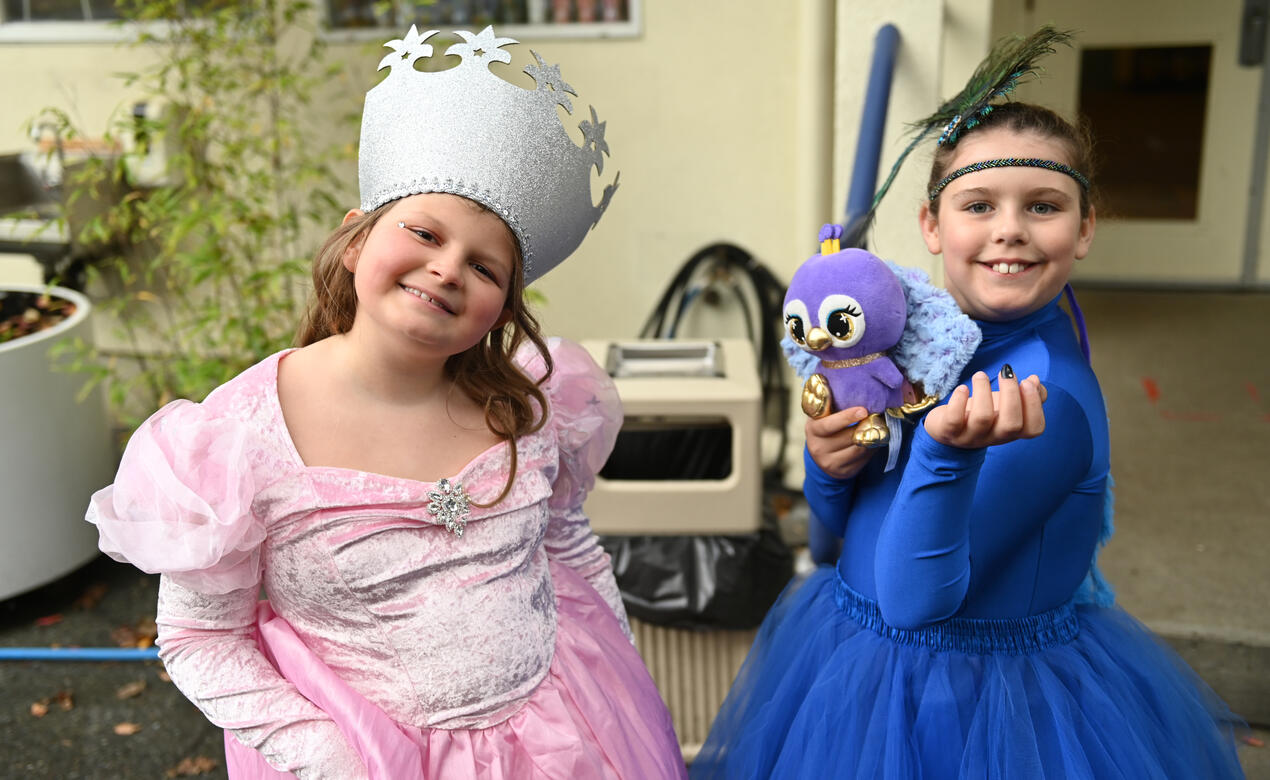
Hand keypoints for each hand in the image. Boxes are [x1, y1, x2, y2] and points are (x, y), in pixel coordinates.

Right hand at [806, 406, 877, 479]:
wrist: (820, 452)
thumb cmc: (826, 425)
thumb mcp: (823, 414)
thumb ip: (833, 403)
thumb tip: (853, 388)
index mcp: (813, 430)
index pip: (829, 425)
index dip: (847, 417)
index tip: (863, 410)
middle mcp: (818, 448)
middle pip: (850, 437)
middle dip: (866, 426)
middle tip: (878, 417)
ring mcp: (830, 463)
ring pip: (860, 448)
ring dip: (872, 437)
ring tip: (877, 427)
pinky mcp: (843, 473)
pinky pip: (864, 459)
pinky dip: (872, 449)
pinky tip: (872, 441)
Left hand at [923, 367, 1046, 448]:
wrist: (947, 428)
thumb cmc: (982, 412)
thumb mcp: (1004, 404)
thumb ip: (1025, 394)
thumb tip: (1035, 380)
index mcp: (1011, 431)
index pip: (1033, 429)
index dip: (1034, 405)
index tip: (1027, 381)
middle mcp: (993, 437)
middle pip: (1011, 425)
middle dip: (1012, 395)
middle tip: (1006, 372)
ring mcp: (970, 437)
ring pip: (982, 418)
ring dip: (983, 392)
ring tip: (980, 375)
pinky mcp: (948, 432)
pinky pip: (954, 421)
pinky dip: (958, 401)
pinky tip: (962, 388)